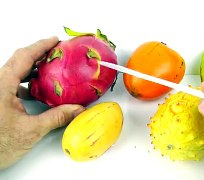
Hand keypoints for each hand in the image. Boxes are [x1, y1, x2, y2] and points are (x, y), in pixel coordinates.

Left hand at [0, 37, 84, 168]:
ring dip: (32, 68)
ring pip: (14, 71)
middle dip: (38, 54)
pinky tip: (37, 90)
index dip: (40, 46)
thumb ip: (56, 118)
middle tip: (57, 52)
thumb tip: (77, 109)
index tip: (55, 40)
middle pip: (18, 60)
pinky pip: (12, 83)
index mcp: (2, 85)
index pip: (24, 57)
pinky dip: (26, 81)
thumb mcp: (30, 130)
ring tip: (50, 68)